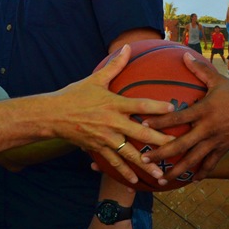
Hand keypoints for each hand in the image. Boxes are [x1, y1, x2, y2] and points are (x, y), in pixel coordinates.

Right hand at [54, 44, 173, 184]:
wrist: (52, 115)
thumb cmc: (74, 95)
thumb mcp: (95, 79)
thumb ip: (115, 65)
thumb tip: (128, 47)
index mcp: (113, 104)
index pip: (139, 105)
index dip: (156, 107)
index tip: (173, 108)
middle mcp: (112, 122)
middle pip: (140, 133)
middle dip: (159, 141)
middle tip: (176, 146)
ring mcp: (105, 138)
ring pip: (129, 154)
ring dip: (146, 164)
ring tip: (161, 174)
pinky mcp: (98, 149)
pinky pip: (114, 163)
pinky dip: (125, 172)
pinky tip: (136, 181)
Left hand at [143, 52, 228, 180]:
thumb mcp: (219, 80)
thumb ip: (200, 70)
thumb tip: (184, 55)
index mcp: (204, 110)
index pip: (178, 117)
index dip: (161, 121)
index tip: (144, 125)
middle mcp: (208, 129)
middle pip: (181, 145)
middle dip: (162, 153)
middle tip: (144, 160)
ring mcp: (216, 141)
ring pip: (194, 160)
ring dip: (177, 170)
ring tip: (162, 179)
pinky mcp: (224, 149)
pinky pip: (211, 164)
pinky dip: (201, 173)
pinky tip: (191, 180)